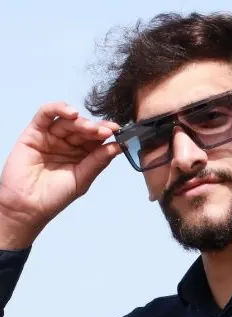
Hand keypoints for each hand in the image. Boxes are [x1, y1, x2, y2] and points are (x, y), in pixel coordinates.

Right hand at [0, 102, 121, 246]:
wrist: (28, 207)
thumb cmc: (53, 198)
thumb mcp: (81, 180)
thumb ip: (98, 162)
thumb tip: (118, 147)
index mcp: (81, 155)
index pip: (95, 140)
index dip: (106, 134)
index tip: (117, 132)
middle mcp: (67, 144)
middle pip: (83, 128)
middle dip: (95, 128)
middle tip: (105, 131)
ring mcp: (51, 136)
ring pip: (68, 120)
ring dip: (81, 121)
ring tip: (91, 127)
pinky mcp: (35, 132)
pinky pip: (46, 114)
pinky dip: (58, 109)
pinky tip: (71, 113)